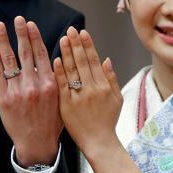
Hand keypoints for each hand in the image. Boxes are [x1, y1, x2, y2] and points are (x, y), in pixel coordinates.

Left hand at [0, 16, 61, 166]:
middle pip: (25, 53)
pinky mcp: (4, 99)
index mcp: (49, 84)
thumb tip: (52, 60)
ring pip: (9, 60)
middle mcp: (33, 85)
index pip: (41, 54)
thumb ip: (56, 80)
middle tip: (17, 19)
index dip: (35, 37)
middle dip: (21, 33)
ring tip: (0, 26)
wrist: (36, 144)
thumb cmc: (51, 123)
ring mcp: (17, 91)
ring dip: (4, 40)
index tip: (31, 24)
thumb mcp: (61, 99)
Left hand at [53, 27, 122, 155]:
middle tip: (70, 30)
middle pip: (82, 62)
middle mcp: (92, 89)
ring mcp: (78, 97)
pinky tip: (55, 59)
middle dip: (76, 44)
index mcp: (104, 86)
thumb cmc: (107, 122)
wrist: (99, 142)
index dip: (88, 45)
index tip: (82, 32)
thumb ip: (112, 78)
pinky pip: (62, 85)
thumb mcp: (117, 99)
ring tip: (63, 39)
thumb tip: (106, 59)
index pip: (94, 60)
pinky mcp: (67, 105)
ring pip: (72, 70)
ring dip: (67, 53)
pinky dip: (59, 71)